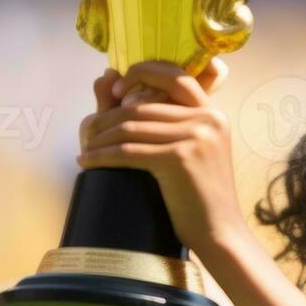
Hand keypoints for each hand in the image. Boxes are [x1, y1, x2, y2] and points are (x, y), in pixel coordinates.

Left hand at [78, 59, 244, 255]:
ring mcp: (197, 137)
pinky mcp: (181, 158)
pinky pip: (129, 151)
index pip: (175, 76)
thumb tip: (109, 80)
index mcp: (213, 113)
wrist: (220, 231)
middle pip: (142, 106)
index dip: (142, 73)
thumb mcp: (192, 149)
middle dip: (106, 118)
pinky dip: (103, 156)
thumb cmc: (200, 194)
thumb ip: (163, 119)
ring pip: (131, 127)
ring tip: (85, 148)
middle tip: (86, 132)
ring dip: (99, 138)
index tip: (116, 90)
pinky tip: (88, 162)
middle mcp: (208, 119)